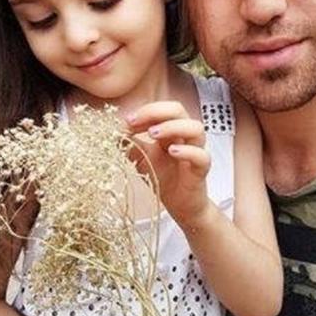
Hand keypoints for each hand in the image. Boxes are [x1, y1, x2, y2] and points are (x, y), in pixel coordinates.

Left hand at [126, 101, 210, 228]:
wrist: (180, 205)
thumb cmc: (163, 178)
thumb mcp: (141, 158)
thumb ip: (130, 144)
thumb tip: (113, 131)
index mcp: (172, 130)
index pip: (162, 110)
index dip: (144, 111)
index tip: (127, 121)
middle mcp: (185, 136)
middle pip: (178, 110)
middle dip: (155, 111)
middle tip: (135, 122)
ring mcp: (196, 150)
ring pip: (195, 128)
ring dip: (173, 126)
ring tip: (153, 133)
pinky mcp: (201, 169)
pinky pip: (202, 155)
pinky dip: (188, 151)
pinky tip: (173, 152)